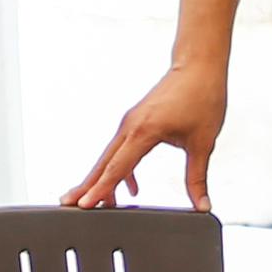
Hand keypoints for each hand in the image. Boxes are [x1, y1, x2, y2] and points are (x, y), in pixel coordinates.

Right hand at [69, 60, 226, 209]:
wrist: (198, 65)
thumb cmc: (202, 96)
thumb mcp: (203, 142)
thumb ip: (197, 177)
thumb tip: (202, 205)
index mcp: (144, 131)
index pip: (117, 167)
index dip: (101, 189)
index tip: (85, 205)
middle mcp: (131, 126)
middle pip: (104, 163)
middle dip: (87, 186)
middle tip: (68, 205)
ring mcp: (131, 122)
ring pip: (110, 156)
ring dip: (101, 179)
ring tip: (93, 202)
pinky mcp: (135, 121)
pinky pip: (120, 149)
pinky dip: (119, 168)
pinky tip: (129, 187)